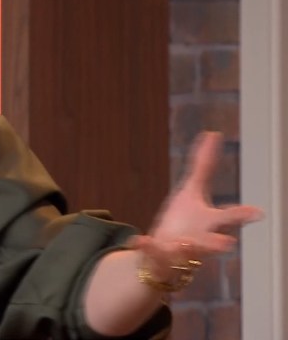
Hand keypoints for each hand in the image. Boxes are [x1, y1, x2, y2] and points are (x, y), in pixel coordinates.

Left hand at [129, 131, 262, 282]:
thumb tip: (212, 134)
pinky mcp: (159, 254)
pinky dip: (146, 245)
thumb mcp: (192, 191)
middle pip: (214, 233)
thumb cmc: (185, 222)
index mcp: (207, 218)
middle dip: (224, 232)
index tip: (258, 212)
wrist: (165, 261)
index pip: (226, 216)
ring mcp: (179, 247)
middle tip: (234, 235)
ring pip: (187, 250)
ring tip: (186, 243)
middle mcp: (199, 235)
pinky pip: (151, 250)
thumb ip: (203, 164)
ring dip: (188, 246)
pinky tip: (137, 238)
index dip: (241, 212)